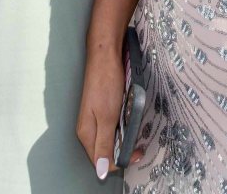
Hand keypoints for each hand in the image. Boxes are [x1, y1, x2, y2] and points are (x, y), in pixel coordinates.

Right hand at [76, 46, 142, 178]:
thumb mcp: (107, 117)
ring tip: (135, 128)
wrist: (105, 55)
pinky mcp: (101, 109)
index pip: (102, 162)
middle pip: (105, 151)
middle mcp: (88, 128)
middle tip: (139, 141)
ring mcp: (94, 118)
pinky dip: (123, 125)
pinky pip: (112, 126)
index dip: (120, 161)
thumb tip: (101, 172)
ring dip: (124, 137)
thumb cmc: (105, 83)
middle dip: (123, 149)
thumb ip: (105, 145)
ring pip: (110, 138)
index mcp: (86, 133)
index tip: (137, 151)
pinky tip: (129, 118)